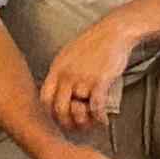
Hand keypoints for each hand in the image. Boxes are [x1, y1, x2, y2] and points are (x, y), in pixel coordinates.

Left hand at [37, 16, 138, 130]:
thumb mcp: (69, 54)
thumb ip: (62, 71)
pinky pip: (96, 107)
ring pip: (78, 111)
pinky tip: (104, 121)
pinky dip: (100, 118)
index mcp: (57, 69)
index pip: (44, 98)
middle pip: (59, 109)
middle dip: (67, 123)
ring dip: (86, 122)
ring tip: (92, 123)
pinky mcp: (100, 82)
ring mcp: (83, 79)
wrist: (114, 31)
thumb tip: (59, 88)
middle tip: (76, 127)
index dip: (50, 112)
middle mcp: (67, 76)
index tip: (59, 117)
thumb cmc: (95, 42)